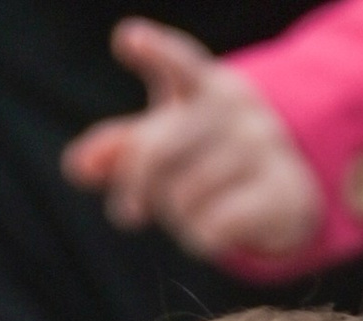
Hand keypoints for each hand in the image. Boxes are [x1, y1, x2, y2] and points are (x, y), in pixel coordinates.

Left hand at [63, 21, 325, 258]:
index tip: (127, 39)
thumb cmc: (208, 158)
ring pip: (185, 196)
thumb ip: (119, 150)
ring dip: (175, 218)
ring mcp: (263, 147)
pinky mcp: (282, 191)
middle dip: (134, 186)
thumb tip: (75, 166)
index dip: (155, 51)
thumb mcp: (165, 144)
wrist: (287, 188)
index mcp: (205, 85)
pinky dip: (200, 239)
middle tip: (125, 213)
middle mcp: (237, 108)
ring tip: (187, 215)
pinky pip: (215, 227)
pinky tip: (210, 234)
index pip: (179, 62)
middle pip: (159, 150)